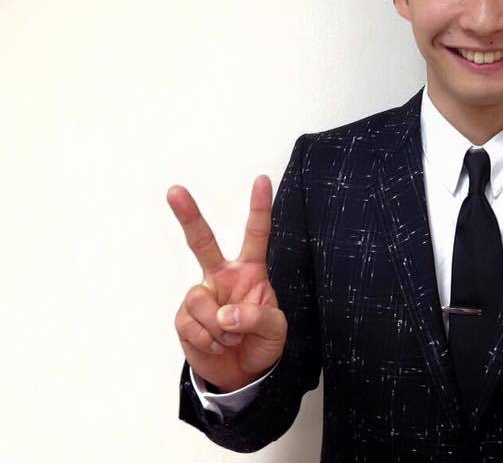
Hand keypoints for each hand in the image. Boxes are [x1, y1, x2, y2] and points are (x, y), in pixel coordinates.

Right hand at [169, 175, 287, 391]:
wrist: (242, 374)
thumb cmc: (262, 343)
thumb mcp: (275, 329)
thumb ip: (257, 316)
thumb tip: (224, 314)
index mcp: (250, 271)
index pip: (256, 235)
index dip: (260, 208)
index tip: (262, 179)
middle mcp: (222, 277)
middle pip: (202, 242)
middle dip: (188, 215)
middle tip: (174, 191)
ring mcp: (201, 296)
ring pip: (201, 301)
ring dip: (220, 328)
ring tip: (231, 338)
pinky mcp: (184, 319)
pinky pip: (192, 325)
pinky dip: (208, 341)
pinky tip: (217, 346)